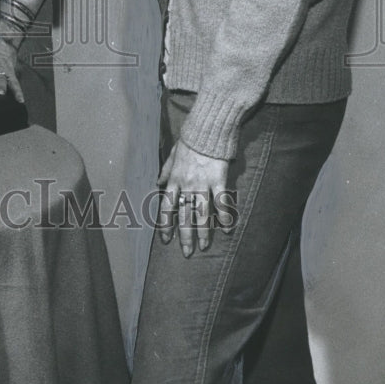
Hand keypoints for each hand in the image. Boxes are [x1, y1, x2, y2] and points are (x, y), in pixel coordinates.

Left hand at [157, 140, 230, 257]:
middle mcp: (187, 185)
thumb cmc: (189, 141)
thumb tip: (158, 183)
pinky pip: (221, 203)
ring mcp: (203, 184)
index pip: (167, 207)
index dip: (166, 225)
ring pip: (202, 213)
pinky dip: (224, 217)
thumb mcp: (173, 154)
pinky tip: (227, 229)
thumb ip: (165, 170)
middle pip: (184, 215)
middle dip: (185, 236)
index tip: (166, 240)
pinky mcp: (219, 180)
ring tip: (204, 247)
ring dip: (203, 232)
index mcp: (174, 180)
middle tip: (187, 253)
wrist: (207, 130)